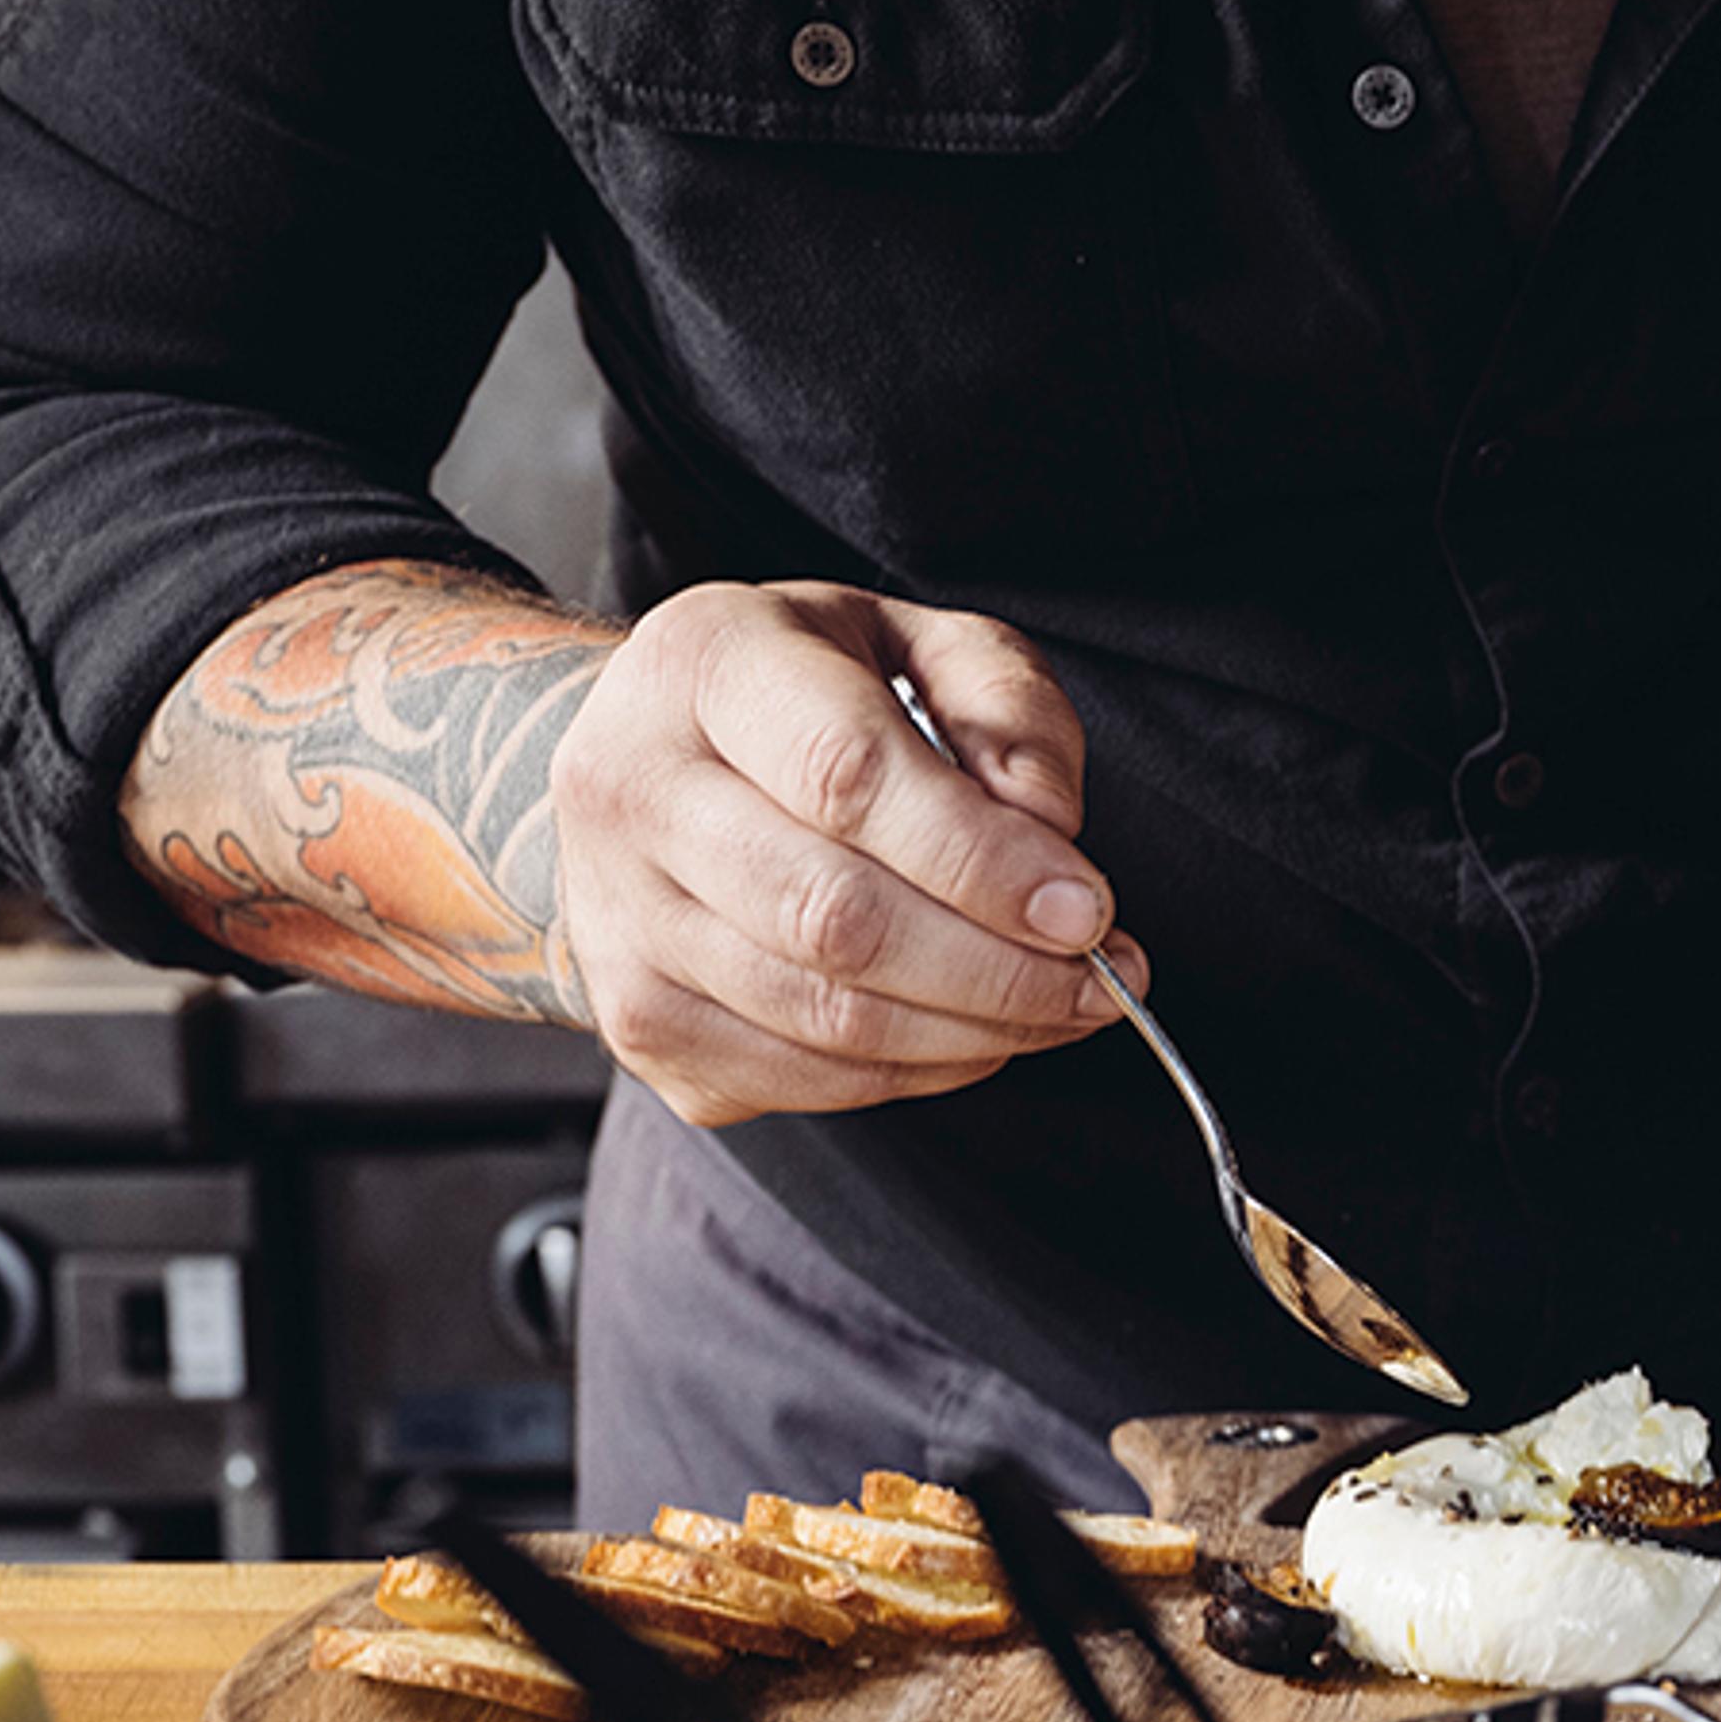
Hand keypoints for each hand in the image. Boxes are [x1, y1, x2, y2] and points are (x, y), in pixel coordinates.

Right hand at [547, 582, 1143, 1124]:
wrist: (635, 759)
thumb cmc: (801, 696)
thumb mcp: (915, 642)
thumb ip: (1003, 707)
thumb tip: (1049, 829)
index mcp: (704, 663)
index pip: (846, 778)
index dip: (983, 861)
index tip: (1089, 908)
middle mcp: (630, 790)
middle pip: (834, 919)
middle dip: (998, 969)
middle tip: (1102, 980)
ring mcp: (618, 921)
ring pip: (822, 1018)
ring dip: (974, 1033)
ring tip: (1062, 1008)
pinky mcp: (635, 1023)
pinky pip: (801, 1079)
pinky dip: (915, 1072)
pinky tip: (975, 1033)